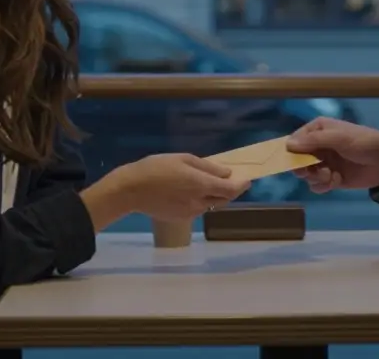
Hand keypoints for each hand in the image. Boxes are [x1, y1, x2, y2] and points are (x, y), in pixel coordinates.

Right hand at [111, 153, 250, 221]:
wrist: (131, 190)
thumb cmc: (156, 168)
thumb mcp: (183, 159)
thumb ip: (207, 167)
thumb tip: (226, 173)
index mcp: (201, 184)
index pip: (231, 189)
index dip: (242, 185)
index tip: (247, 179)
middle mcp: (199, 201)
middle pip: (224, 199)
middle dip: (231, 190)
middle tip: (230, 179)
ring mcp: (190, 212)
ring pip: (211, 204)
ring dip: (215, 195)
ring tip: (206, 183)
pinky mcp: (181, 219)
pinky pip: (198, 209)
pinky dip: (200, 200)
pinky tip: (188, 192)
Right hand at [286, 117, 378, 192]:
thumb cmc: (364, 143)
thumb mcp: (339, 138)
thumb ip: (314, 141)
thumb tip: (288, 144)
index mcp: (318, 130)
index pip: (295, 140)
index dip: (290, 151)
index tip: (289, 161)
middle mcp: (318, 146)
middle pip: (297, 159)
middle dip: (303, 167)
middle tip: (310, 171)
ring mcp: (324, 162)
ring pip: (306, 174)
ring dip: (316, 177)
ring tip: (329, 175)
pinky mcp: (331, 177)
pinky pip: (317, 185)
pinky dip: (323, 185)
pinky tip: (335, 181)